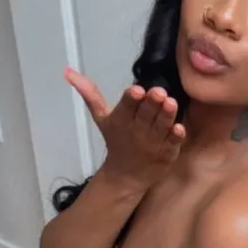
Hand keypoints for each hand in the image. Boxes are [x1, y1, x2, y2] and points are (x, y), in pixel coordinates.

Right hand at [65, 67, 185, 190]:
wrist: (125, 176)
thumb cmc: (117, 141)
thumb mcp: (102, 119)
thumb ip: (90, 95)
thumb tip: (68, 71)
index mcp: (121, 120)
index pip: (126, 107)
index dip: (131, 99)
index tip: (136, 90)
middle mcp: (136, 131)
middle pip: (145, 115)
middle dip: (151, 103)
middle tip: (159, 92)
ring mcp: (153, 144)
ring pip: (160, 127)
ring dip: (166, 116)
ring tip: (171, 103)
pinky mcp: (167, 154)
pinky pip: (172, 144)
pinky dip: (175, 137)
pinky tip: (180, 128)